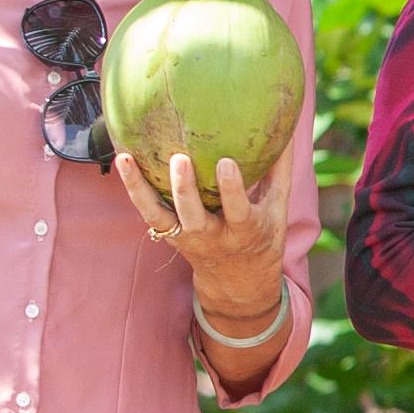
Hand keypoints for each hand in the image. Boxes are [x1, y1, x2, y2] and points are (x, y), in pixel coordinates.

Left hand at [122, 147, 289, 323]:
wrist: (238, 284)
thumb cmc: (262, 236)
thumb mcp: (278, 210)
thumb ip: (280, 170)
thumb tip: (288, 128)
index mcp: (244, 231)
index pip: (238, 212)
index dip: (231, 189)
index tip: (226, 163)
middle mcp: (213, 237)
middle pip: (194, 216)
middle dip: (185, 190)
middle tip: (180, 159)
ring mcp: (187, 236)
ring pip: (160, 215)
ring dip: (141, 189)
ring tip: (129, 159)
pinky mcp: (169, 233)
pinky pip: (148, 211)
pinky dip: (134, 188)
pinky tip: (125, 160)